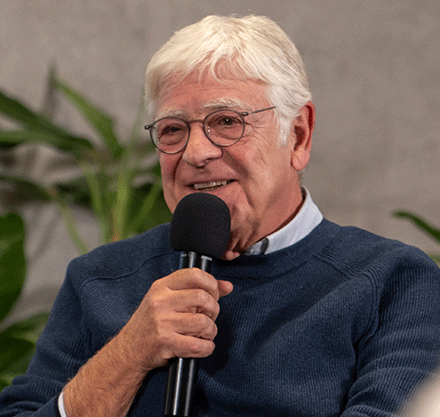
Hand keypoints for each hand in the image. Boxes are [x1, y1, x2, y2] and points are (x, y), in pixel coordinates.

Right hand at [63, 269, 231, 416]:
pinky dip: (206, 348)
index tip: (214, 294)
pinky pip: (197, 345)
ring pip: (203, 322)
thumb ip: (197, 289)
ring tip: (204, 333)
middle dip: (214, 309)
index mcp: (162, 286)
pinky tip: (202, 346)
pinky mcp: (165, 343)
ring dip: (211, 331)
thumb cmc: (152, 321)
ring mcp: (162, 322)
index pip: (195, 275)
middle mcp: (161, 301)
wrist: (129, 349)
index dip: (211, 284)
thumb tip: (227, 286)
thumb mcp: (169, 298)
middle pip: (203, 298)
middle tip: (209, 316)